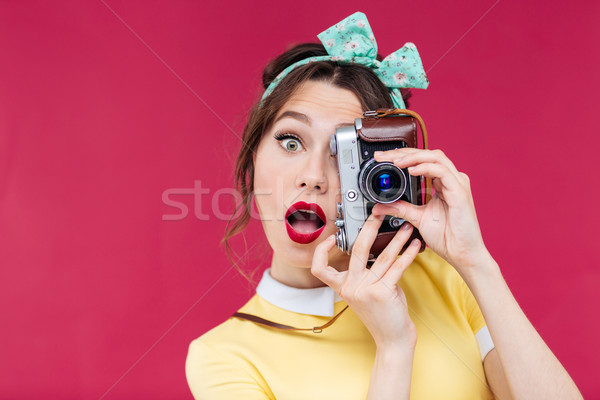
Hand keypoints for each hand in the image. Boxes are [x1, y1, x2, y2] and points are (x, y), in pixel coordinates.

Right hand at [311, 213, 419, 348]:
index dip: (321, 251)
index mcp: (343, 287)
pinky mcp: (382, 292)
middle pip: (357, 249)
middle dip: (370, 227)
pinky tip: (415, 246)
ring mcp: (365, 290)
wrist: (392, 339)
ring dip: (398, 239)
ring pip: (382, 256)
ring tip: (407, 228)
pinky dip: (409, 254)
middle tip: (379, 215)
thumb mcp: (366, 293)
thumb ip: (367, 273)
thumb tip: (379, 249)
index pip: (320, 268)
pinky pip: (397, 267)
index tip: (331, 238)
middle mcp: (351, 287)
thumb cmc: (383, 315)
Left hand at [372, 148, 490, 273]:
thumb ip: (399, 209)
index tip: (382, 158)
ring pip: (435, 157)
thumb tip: (379, 206)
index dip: (402, 156)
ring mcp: (457, 184)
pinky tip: (411, 170)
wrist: (462, 254)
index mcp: (442, 183)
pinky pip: (442, 172)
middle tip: (383, 156)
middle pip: (427, 154)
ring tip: (395, 161)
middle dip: (403, 153)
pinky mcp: (460, 192)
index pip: (421, 160)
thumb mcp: (416, 218)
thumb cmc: (447, 237)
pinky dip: (425, 168)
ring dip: (413, 157)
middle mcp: (451, 179)